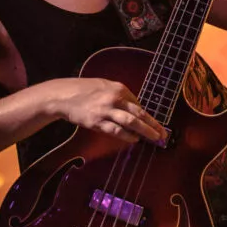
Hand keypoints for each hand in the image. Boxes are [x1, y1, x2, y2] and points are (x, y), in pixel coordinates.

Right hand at [41, 77, 166, 144]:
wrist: (63, 95)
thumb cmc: (84, 90)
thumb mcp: (105, 86)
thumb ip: (119, 95)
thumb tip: (133, 108)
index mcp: (119, 88)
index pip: (138, 104)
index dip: (148, 116)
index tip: (156, 124)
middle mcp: (115, 98)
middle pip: (139, 113)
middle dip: (153, 124)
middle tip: (163, 134)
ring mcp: (106, 110)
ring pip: (131, 122)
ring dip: (145, 131)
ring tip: (155, 138)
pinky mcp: (97, 122)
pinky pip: (116, 130)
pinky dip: (127, 136)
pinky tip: (135, 140)